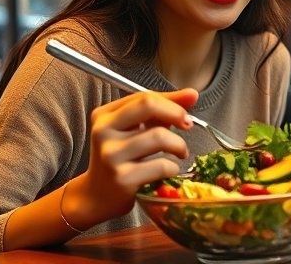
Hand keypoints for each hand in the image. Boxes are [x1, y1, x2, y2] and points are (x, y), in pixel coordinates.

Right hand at [65, 88, 197, 226]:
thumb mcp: (135, 129)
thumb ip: (161, 109)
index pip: (144, 97)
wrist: (98, 196)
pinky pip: (161, 165)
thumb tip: (192, 94)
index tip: (186, 112)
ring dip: (179, 145)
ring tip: (180, 152)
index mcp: (104, 115)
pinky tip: (169, 171)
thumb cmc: (121, 158)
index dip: (171, 102)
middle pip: (148, 106)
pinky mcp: (122, 178)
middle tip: (187, 126)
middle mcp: (103, 131)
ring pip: (159, 136)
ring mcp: (111, 155)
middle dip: (176, 113)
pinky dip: (173, 167)